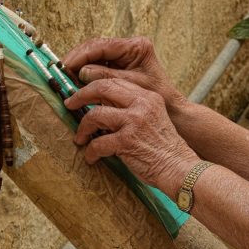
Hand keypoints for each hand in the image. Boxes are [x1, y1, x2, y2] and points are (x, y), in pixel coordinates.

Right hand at [62, 37, 187, 113]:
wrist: (171, 110)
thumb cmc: (156, 98)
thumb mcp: (130, 87)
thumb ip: (106, 77)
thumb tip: (81, 72)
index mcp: (136, 46)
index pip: (102, 45)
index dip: (81, 55)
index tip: (65, 66)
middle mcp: (129, 47)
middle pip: (95, 47)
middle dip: (77, 59)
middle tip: (60, 71)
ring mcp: (124, 55)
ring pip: (94, 55)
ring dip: (79, 66)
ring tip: (65, 77)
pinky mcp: (119, 65)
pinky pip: (98, 65)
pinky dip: (86, 73)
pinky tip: (75, 81)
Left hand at [64, 78, 198, 194]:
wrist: (180, 167)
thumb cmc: (164, 147)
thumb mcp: (153, 118)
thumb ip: (133, 108)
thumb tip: (102, 107)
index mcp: (147, 96)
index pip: (114, 82)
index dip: (93, 86)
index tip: (81, 94)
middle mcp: (141, 104)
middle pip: (102, 88)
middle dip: (80, 96)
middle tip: (69, 105)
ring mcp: (134, 121)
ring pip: (95, 115)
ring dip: (83, 128)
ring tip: (80, 138)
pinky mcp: (127, 141)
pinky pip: (98, 143)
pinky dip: (91, 152)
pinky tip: (91, 158)